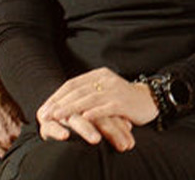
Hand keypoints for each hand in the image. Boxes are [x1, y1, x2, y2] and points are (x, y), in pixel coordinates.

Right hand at [0, 78, 24, 165]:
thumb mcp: (17, 110)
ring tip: (9, 159)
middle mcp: (7, 136)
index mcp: (18, 129)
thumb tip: (28, 130)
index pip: (27, 143)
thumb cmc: (1, 98)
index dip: (30, 146)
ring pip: (3, 154)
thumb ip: (22, 123)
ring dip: (6, 157)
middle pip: (16, 151)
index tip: (32, 147)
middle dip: (19, 151)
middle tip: (21, 152)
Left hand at [35, 68, 157, 149]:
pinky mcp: (123, 103)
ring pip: (88, 99)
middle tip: (45, 115)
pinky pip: (106, 108)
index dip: (57, 96)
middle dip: (59, 104)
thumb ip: (87, 94)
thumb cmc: (123, 99)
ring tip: (57, 117)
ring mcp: (115, 90)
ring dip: (71, 109)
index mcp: (99, 75)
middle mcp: (106, 80)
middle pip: (77, 91)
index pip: (72, 84)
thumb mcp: (104, 92)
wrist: (150, 100)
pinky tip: (84, 118)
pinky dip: (94, 113)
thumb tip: (62, 104)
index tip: (44, 108)